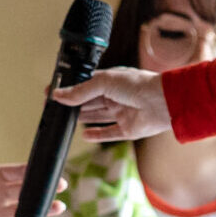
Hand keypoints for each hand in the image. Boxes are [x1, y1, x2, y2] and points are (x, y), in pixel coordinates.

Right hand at [50, 68, 168, 143]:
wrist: (163, 102)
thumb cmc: (138, 85)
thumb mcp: (104, 82)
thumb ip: (81, 91)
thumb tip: (59, 95)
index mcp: (111, 81)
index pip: (85, 84)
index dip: (70, 89)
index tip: (52, 94)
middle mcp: (116, 96)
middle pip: (89, 102)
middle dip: (73, 105)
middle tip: (55, 110)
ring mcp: (122, 113)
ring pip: (97, 117)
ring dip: (83, 119)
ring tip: (65, 122)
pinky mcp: (128, 130)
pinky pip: (110, 133)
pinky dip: (98, 135)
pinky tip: (84, 135)